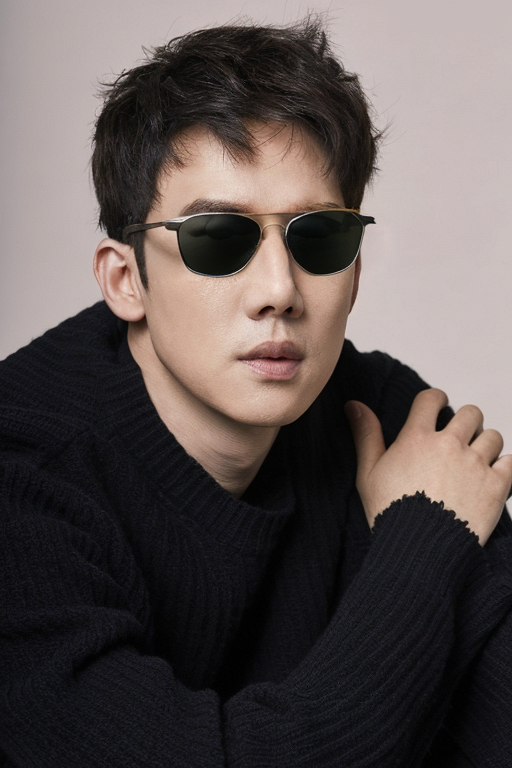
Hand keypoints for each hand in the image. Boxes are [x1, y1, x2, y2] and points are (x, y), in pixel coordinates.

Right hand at [345, 389, 511, 543]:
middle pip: (470, 413)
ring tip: (476, 460)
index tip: (439, 404)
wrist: (418, 551)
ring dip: (485, 444)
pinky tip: (492, 477)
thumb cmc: (390, 514)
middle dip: (466, 421)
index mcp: (416, 438)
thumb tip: (354, 405)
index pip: (431, 399)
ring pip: (492, 436)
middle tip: (460, 437)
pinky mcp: (496, 486)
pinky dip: (504, 467)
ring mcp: (475, 464)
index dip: (436, 398)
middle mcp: (449, 445)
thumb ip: (366, 435)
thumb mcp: (368, 473)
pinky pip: (510, 462)